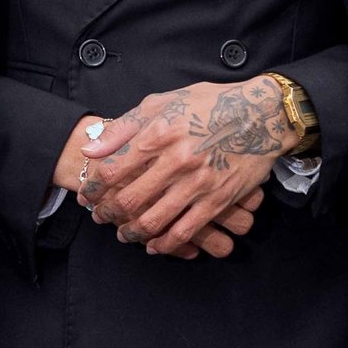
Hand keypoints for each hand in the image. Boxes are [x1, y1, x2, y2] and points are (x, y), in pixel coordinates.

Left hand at [81, 78, 299, 258]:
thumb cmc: (208, 104)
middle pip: (129, 199)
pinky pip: (185, 231)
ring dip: (131, 233)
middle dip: (107, 213)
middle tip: (99, 217)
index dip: (93, 187)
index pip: (112, 168)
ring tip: (122, 233)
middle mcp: (176, 160)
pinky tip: (153, 245)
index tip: (86, 195)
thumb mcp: (162, 102)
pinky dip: (164, 243)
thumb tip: (91, 150)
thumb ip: (124, 126)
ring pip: (154, 220)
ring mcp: (198, 183)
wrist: (260, 114)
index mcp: (159, 133)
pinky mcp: (218, 200)